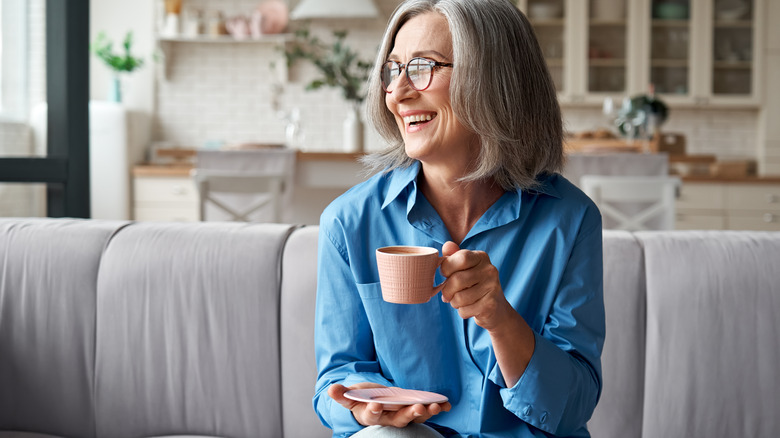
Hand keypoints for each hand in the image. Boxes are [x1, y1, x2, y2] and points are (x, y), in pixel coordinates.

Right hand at [328, 383, 450, 427]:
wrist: (373, 402)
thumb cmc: (362, 399)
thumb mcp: (350, 396)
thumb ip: (342, 394)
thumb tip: (331, 389)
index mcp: (371, 415)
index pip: (372, 416)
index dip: (374, 411)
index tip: (376, 405)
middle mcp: (388, 418)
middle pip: (399, 419)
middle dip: (409, 414)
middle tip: (417, 408)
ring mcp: (402, 415)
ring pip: (415, 417)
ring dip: (426, 412)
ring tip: (435, 406)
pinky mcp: (413, 409)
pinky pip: (426, 411)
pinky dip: (437, 408)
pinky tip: (446, 404)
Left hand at [439, 241, 512, 329]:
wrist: (496, 309)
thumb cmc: (474, 285)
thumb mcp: (465, 268)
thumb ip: (454, 256)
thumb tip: (447, 245)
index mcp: (481, 257)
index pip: (460, 258)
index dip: (446, 268)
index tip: (446, 275)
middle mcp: (490, 270)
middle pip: (457, 280)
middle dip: (447, 290)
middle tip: (448, 294)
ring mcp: (492, 287)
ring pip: (459, 298)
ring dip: (454, 302)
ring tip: (459, 301)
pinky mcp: (491, 305)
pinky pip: (465, 310)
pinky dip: (462, 312)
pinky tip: (470, 308)